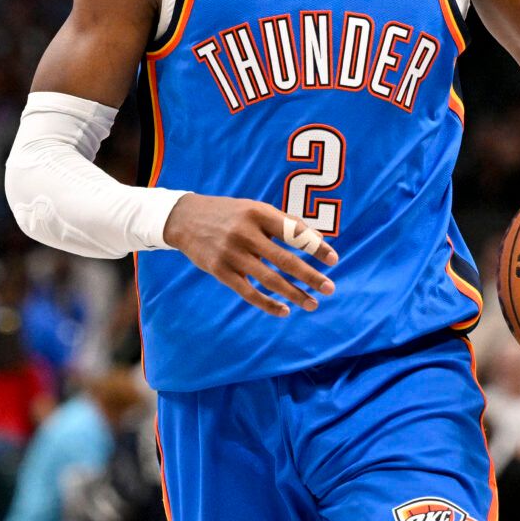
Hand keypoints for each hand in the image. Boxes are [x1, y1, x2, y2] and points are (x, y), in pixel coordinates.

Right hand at [163, 194, 338, 316]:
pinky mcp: (220, 271)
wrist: (185, 218)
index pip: (294, 232)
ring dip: (294, 294)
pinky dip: (268, 304)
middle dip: (309, 276)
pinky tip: (284, 311)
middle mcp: (245, 233)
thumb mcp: (255, 209)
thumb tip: (318, 240)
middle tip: (329, 289)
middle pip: (284, 259)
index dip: (315, 246)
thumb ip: (284, 223)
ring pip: (269, 279)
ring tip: (312, 304)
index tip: (334, 260)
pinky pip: (248, 292)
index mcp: (258, 213)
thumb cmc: (231, 214)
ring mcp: (231, 253)